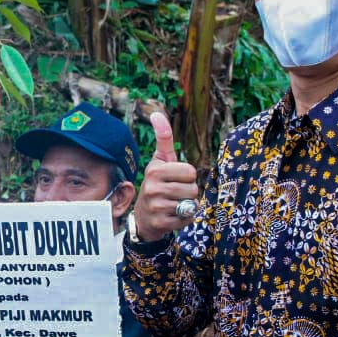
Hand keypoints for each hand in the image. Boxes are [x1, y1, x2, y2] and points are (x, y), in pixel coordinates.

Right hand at [135, 112, 199, 241]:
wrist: (144, 217)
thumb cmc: (157, 184)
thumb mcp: (160, 161)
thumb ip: (163, 138)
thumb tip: (156, 113)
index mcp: (154, 170)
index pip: (191, 172)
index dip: (188, 176)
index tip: (174, 179)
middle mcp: (152, 187)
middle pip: (193, 188)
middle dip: (189, 192)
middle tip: (175, 194)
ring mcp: (155, 206)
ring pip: (191, 204)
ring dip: (187, 206)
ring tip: (174, 204)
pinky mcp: (160, 223)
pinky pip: (188, 218)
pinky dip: (185, 218)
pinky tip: (173, 216)